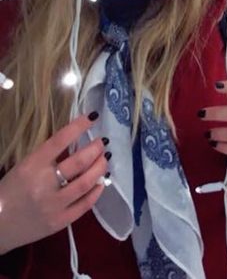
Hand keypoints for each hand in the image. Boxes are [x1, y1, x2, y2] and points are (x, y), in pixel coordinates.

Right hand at [0, 113, 108, 254]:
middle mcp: (43, 184)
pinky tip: (100, 182)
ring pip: (86, 182)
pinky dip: (97, 191)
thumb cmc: (9, 192)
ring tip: (105, 158)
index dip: (79, 126)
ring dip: (100, 167)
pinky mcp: (59, 222)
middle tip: (103, 142)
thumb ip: (47, 156)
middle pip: (79, 162)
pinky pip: (85, 205)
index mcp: (31, 166)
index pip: (60, 140)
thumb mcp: (23, 167)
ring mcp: (53, 205)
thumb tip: (75, 141)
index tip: (93, 117)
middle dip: (96, 148)